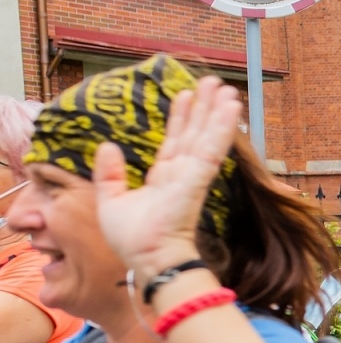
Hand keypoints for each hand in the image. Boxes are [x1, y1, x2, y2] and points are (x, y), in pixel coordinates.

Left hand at [92, 75, 239, 278]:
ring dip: (218, 110)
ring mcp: (192, 175)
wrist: (147, 259)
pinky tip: (231, 107)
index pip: (175, 141)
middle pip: (195, 132)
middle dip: (204, 107)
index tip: (186, 95)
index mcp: (163, 178)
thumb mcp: (110, 201)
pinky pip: (212, 147)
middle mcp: (181, 173)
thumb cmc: (132, 240)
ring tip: (225, 87)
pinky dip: (222, 126)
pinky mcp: (198, 178)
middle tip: (214, 83)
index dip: (181, 117)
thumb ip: (109, 173)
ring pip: (207, 135)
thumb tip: (107, 145)